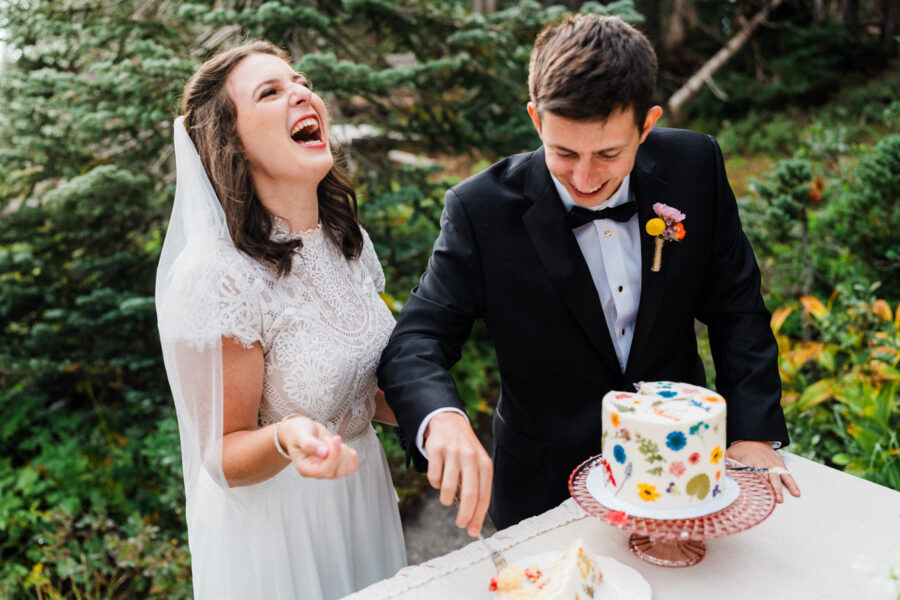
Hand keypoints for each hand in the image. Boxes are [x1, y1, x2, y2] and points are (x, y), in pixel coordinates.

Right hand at [279, 416, 358, 478]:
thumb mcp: (301, 435)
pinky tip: (339, 445)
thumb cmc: (298, 433)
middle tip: (328, 438)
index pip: (325, 470)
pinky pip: (352, 465)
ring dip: (344, 452)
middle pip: (337, 471)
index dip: (334, 456)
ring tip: (331, 441)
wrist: (302, 430)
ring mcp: (329, 469)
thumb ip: (310, 444)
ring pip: (347, 468)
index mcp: (306, 468)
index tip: (336, 438)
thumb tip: (324, 453)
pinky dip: (351, 454)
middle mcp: (318, 472)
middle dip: (339, 452)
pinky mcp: (338, 464)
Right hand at [424, 412, 492, 535]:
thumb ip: (476, 488)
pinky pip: (433, 478)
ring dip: (446, 499)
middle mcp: (471, 457)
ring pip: (447, 489)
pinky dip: (435, 484)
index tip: (473, 530)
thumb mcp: (477, 464)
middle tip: (460, 524)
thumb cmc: (464, 450)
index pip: (484, 495)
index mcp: (484, 464)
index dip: (478, 516)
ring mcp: (453, 453)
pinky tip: (439, 476)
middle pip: (469, 494)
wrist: (448, 421)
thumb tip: (473, 520)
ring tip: (447, 496)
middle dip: (464, 515)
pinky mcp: (436, 450)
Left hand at [726, 441, 799, 502]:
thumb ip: (725, 464)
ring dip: (779, 488)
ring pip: (777, 477)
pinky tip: (797, 492)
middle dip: (769, 488)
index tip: (753, 492)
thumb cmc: (741, 449)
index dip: (752, 484)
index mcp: (749, 461)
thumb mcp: (729, 454)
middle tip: (771, 499)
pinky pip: (787, 474)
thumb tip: (717, 473)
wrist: (754, 437)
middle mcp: (762, 463)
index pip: (751, 474)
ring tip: (781, 499)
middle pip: (766, 477)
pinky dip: (792, 483)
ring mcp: (772, 464)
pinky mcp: (779, 464)